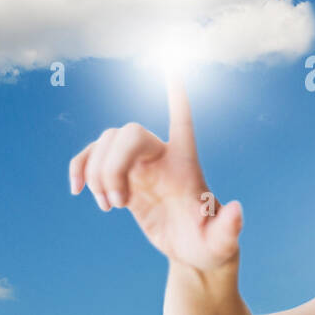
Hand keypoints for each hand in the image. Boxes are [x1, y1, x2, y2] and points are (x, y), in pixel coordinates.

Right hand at [68, 65, 242, 271]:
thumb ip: (229, 228)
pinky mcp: (119, 177)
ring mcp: (137, 164)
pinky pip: (90, 158)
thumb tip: (237, 210)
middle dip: (112, 167)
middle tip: (118, 205)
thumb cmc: (211, 245)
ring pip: (105, 143)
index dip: (175, 92)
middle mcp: (160, 155)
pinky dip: (79, 168)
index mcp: (185, 161)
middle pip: (127, 133)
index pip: (181, 117)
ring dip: (97, 174)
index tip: (170, 60)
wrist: (192, 253)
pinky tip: (77, 191)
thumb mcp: (221, 243)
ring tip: (109, 207)